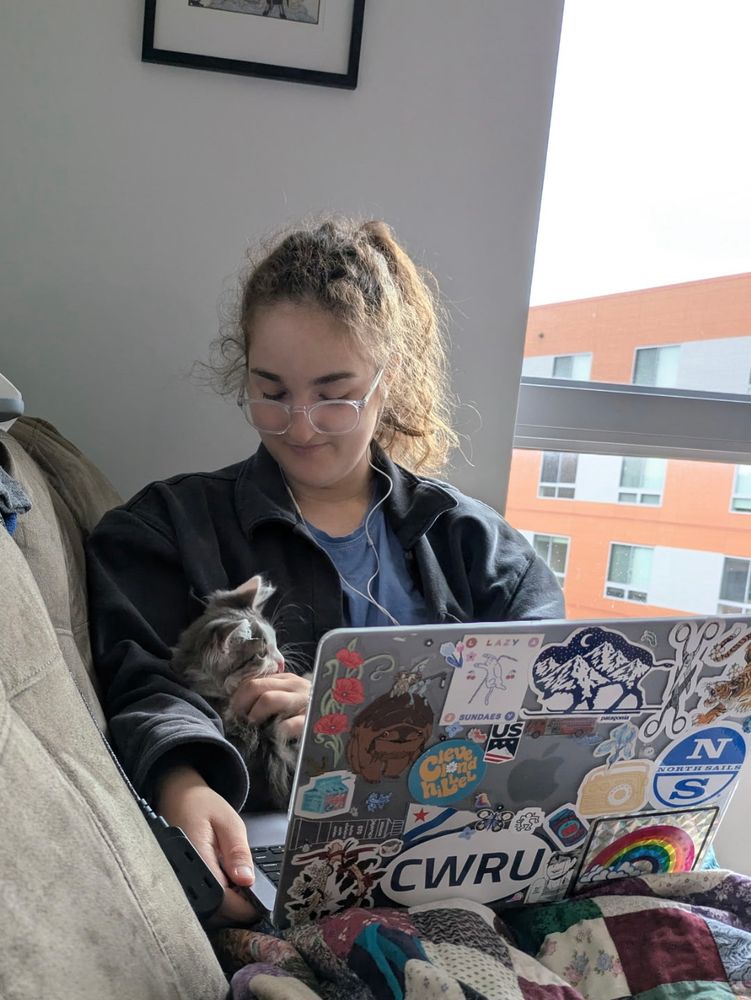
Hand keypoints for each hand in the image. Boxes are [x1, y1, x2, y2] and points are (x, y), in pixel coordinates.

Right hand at [156, 765, 258, 925]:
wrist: (178, 796)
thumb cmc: (202, 805)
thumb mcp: (229, 822)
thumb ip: (238, 852)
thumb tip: (247, 879)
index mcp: (196, 857)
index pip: (220, 898)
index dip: (242, 906)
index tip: (259, 903)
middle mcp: (183, 874)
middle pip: (212, 910)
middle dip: (235, 908)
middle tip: (252, 895)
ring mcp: (179, 880)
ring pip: (205, 909)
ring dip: (225, 904)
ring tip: (238, 885)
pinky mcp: (180, 882)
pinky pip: (199, 900)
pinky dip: (215, 897)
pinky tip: (224, 883)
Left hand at [229, 672, 311, 741]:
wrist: (342, 725)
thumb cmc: (308, 718)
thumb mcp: (290, 702)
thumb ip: (270, 698)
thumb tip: (239, 708)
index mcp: (286, 680)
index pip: (252, 680)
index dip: (237, 697)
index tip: (233, 713)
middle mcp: (294, 686)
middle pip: (255, 687)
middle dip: (241, 706)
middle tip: (238, 723)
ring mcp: (304, 702)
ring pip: (268, 699)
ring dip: (253, 716)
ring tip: (252, 730)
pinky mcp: (311, 722)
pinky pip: (288, 724)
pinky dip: (275, 731)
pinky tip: (273, 738)